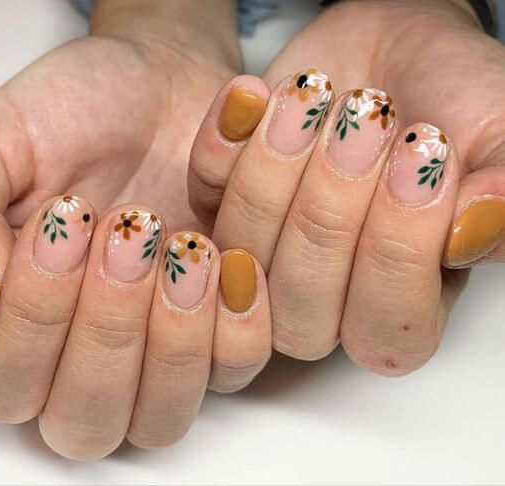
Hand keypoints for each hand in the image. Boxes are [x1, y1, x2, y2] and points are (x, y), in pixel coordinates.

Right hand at [0, 1, 271, 458]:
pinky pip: (239, 368)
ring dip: (176, 339)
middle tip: (132, 235)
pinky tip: (231, 257)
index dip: (35, 319)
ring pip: (165, 417)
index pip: (11, 383)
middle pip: (90, 422)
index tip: (68, 223)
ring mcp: (166, 351)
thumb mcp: (4, 138)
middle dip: (109, 332)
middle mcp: (95, 354)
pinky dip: (239, 322)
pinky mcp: (228, 330)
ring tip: (186, 246)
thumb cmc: (82, 111)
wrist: (166, 84)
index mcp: (24, 322)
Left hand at [187, 0, 503, 374]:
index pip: (386, 327)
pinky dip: (223, 144)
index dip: (397, 251)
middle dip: (330, 209)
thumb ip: (500, 195)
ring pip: (245, 252)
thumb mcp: (497, 140)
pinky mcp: (224, 205)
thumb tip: (471, 235)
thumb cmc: (451, 102)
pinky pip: (201, 195)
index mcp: (400, 303)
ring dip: (273, 172)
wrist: (394, 51)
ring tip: (311, 96)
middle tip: (365, 120)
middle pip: (303, 305)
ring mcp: (268, 254)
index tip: (421, 155)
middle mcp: (326, 295)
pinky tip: (255, 95)